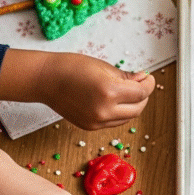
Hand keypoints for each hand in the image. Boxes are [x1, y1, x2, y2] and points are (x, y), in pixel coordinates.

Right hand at [37, 57, 154, 128]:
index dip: (148, 84)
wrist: (45, 80)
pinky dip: (119, 113)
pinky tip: (115, 101)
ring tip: (128, 92)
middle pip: (137, 108)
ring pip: (127, 118)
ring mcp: (97, 122)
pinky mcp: (90, 127)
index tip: (148, 78)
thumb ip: (126, 77)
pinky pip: (113, 122)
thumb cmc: (71, 67)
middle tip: (141, 84)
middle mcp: (104, 111)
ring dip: (132, 106)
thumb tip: (142, 80)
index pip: (141, 93)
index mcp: (109, 92)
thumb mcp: (103, 67)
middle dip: (143, 96)